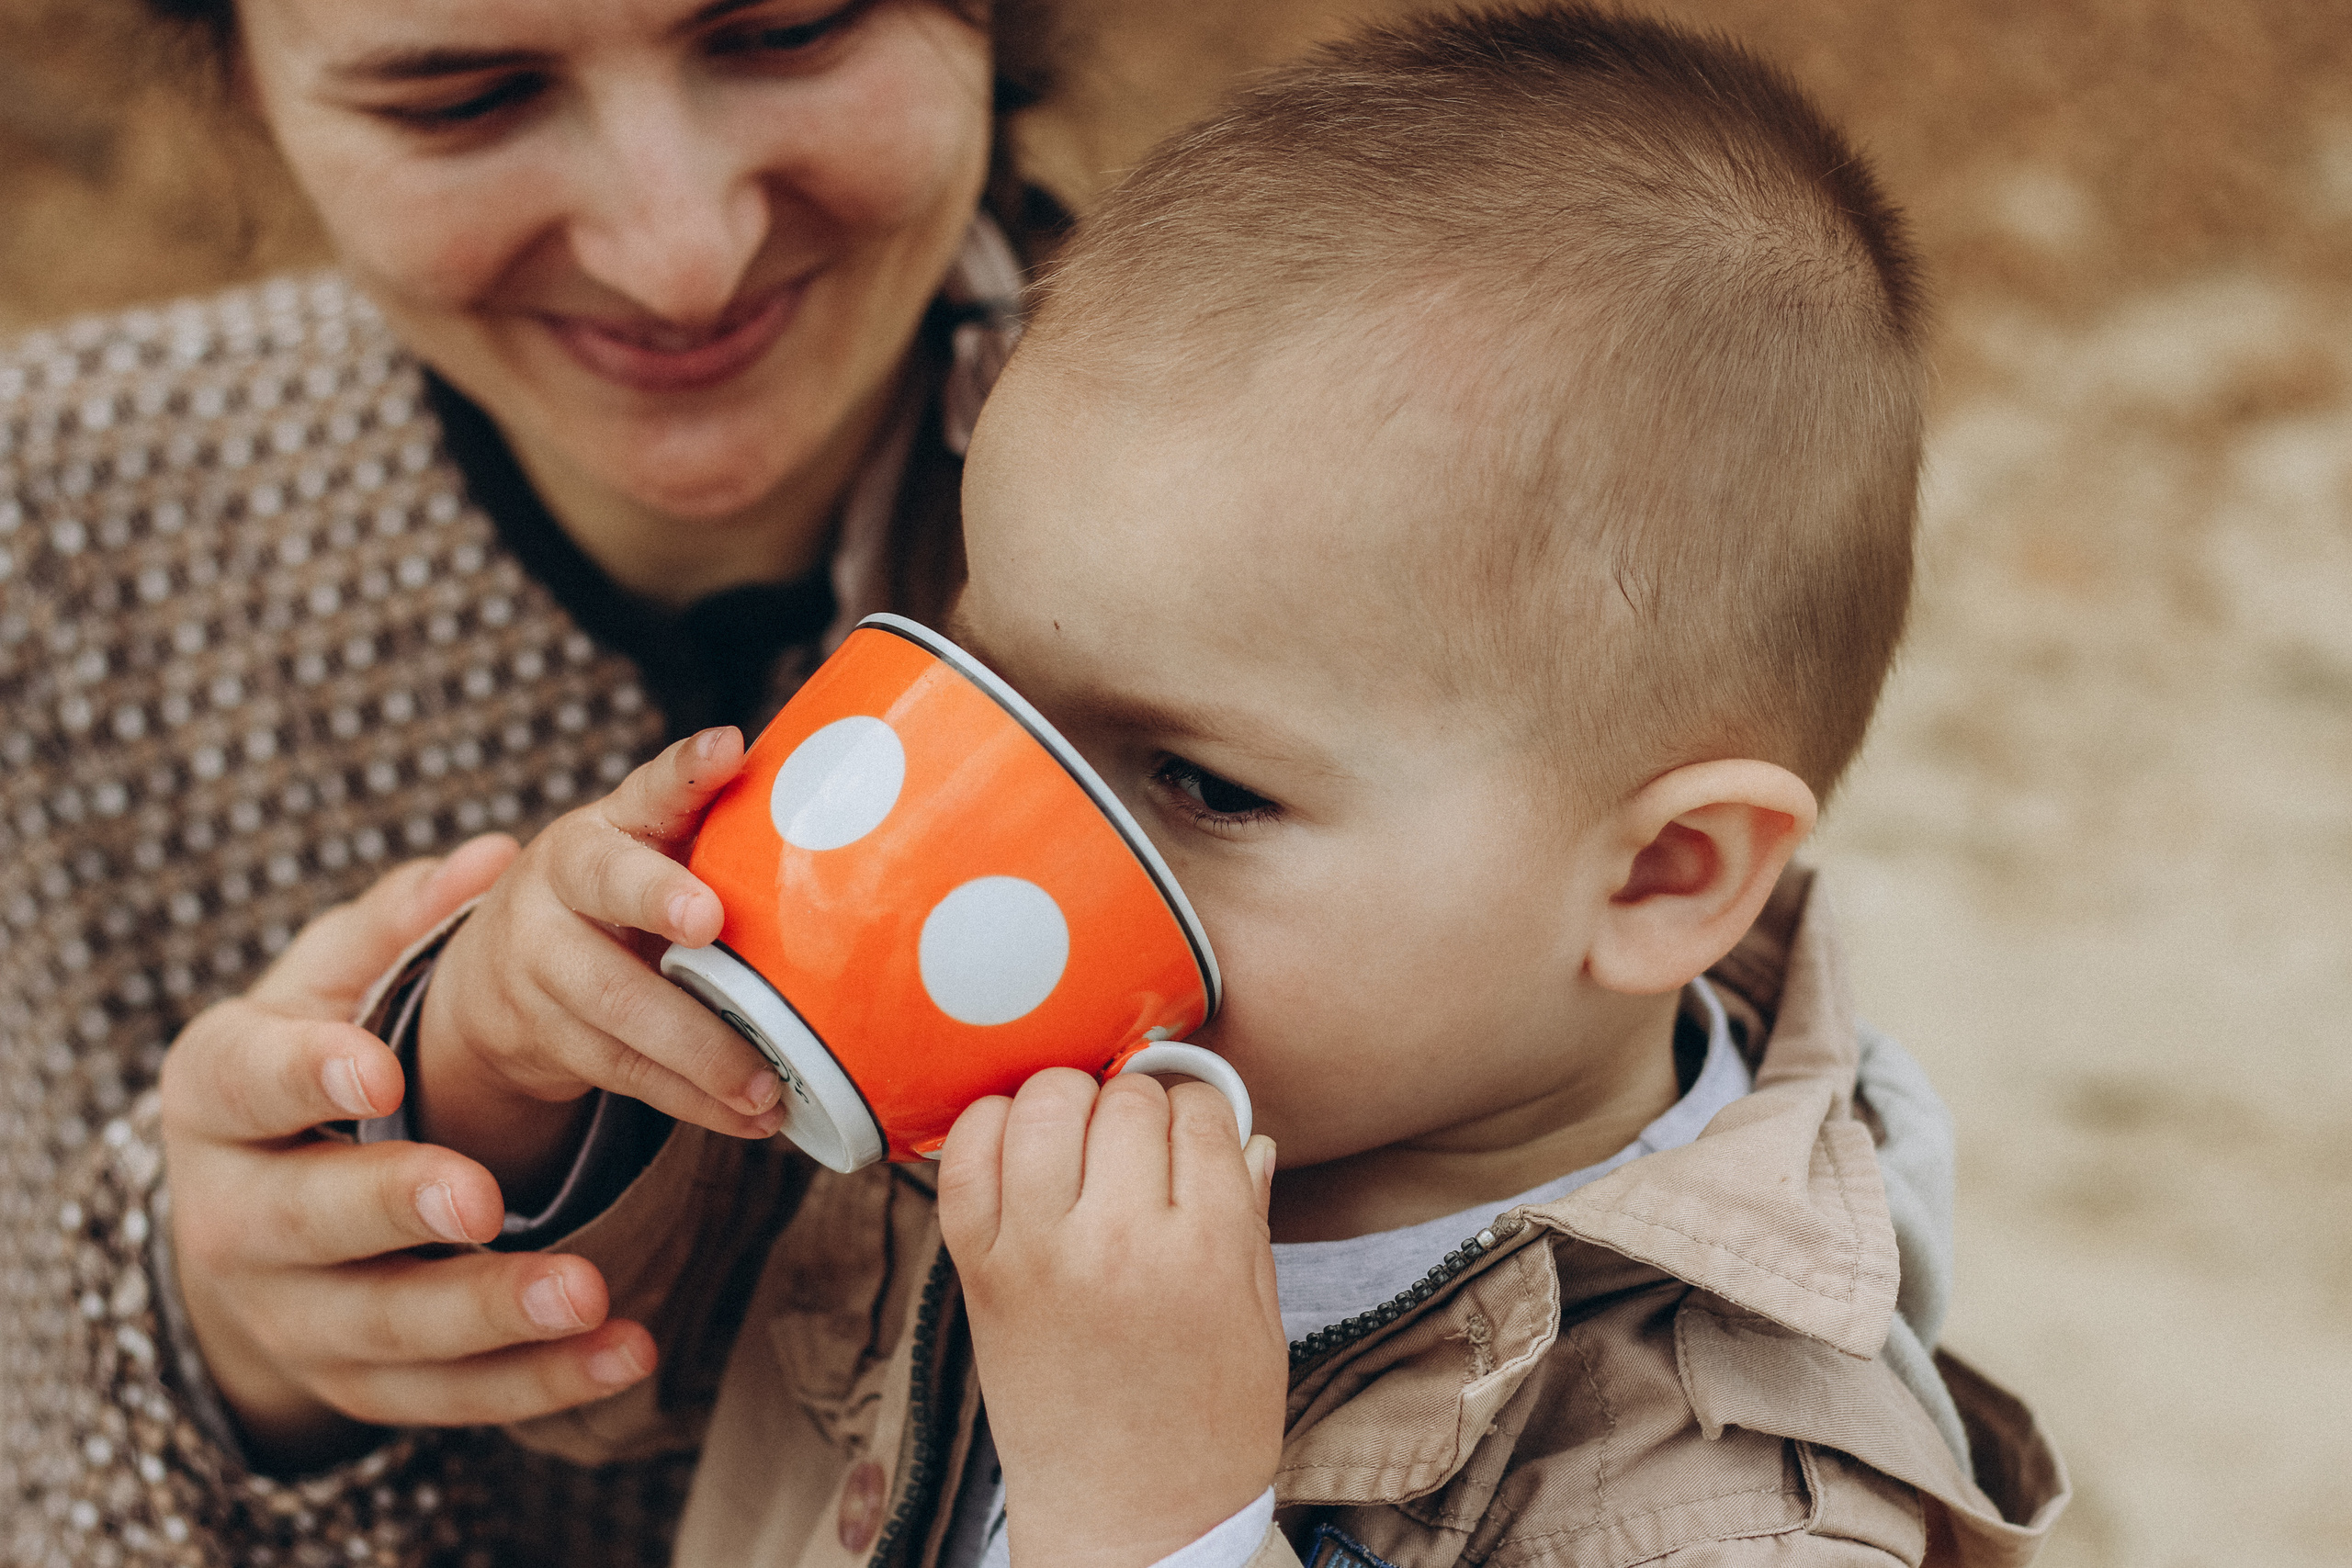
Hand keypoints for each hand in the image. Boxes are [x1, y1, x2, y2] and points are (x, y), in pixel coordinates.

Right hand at [160, 841, 656, 1469]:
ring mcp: (294, 1313)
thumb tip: (486, 860)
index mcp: (219, 1098)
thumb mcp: (321, 992)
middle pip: (309, 1220)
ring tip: (589, 1293)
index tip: (377, 1069)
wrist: (249, 1227)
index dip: (304, 1077)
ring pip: (387, 1327)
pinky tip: (628, 1352)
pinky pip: (452, 1397)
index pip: (246, 1083)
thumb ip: (394, 929)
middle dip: (396, 1208)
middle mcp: (235, 1216)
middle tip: (486, 1197)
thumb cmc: (302, 1076)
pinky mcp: (361, 1385)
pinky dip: (541, 1381)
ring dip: (492, 1314)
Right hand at [416, 727, 784, 1198]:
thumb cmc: (619, 899)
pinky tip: (750, 1117)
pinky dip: (692, 1101)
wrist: (499, 976)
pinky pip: (623, 1071)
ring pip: (617, 1003)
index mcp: (607, 826)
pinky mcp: (548, 1037)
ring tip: (766, 1084)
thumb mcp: (649, 854)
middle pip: (607, 888)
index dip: (686, 769)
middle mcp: (561, 883)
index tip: (727, 749)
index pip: (648, 786)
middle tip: (713, 922)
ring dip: (698, 1049)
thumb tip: (853, 817)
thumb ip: (717, 833)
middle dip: (659, 901)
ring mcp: (542, 963)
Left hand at [939, 1070, 1284, 1567]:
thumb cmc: (1205, 1431)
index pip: (1201, 1113)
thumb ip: (1249, 1217)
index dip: (1201, 1116)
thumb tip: (1248, 1135)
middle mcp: (1117, 1242)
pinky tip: (1018, 1145)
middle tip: (1140, 1148)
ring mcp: (1037, 1253)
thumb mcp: (1260, 1322)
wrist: (1126, 1522)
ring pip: (1044, 1104)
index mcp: (1204, 1252)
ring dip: (1068, 1103)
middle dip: (1140, 1108)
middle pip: (1126, 1101)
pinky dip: (987, 1128)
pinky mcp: (977, 1272)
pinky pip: (965, 1158)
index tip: (1193, 1140)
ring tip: (1081, 1139)